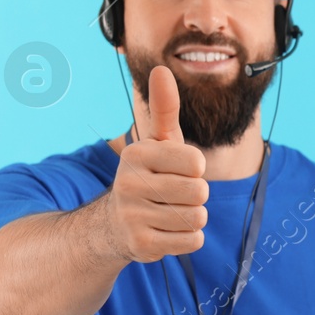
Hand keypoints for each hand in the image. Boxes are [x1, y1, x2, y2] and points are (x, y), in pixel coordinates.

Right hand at [106, 64, 208, 263]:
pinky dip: (187, 238)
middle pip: (200, 192)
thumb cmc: (149, 176)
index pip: (197, 163)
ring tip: (168, 212)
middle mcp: (129, 183)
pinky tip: (166, 231)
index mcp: (137, 154)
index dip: (195, 169)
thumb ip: (165, 109)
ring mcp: (133, 216)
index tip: (178, 170)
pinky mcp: (141, 245)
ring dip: (191, 217)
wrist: (114, 224)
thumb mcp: (157, 143)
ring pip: (197, 217)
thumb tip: (162, 68)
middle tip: (172, 194)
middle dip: (195, 195)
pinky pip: (192, 241)